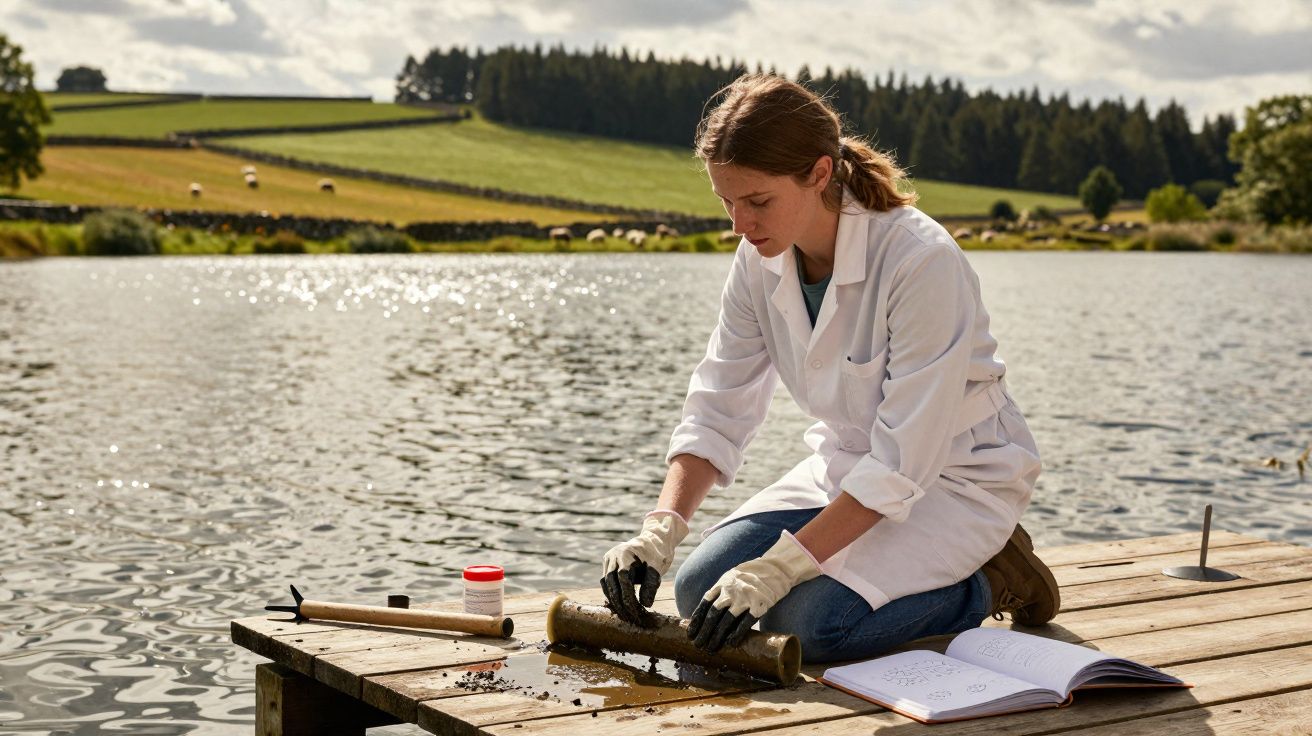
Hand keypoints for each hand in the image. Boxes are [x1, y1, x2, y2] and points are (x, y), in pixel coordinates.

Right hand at [601, 511, 688, 623]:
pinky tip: (619, 606)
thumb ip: (651, 585)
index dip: (628, 598)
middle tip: (630, 618)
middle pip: (611, 584)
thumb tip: (645, 604)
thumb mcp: (657, 568)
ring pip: (606, 585)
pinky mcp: (608, 565)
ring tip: (625, 615)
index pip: (623, 581)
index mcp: (625, 554)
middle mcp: (613, 556)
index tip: (636, 611)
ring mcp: (608, 560)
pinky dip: (612, 595)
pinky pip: (606, 583)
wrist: (654, 541)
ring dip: (614, 601)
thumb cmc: (657, 555)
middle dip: (620, 603)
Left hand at [687, 531, 821, 652]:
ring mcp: (745, 598)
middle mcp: (731, 591)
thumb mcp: (731, 578)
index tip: (690, 634)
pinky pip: (745, 623)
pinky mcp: (759, 605)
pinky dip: (737, 634)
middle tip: (698, 645)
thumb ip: (719, 592)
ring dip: (717, 636)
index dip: (696, 620)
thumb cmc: (750, 577)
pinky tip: (730, 643)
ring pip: (726, 620)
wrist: (775, 569)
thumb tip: (704, 613)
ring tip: (711, 648)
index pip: (705, 604)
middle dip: (704, 631)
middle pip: (713, 614)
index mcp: (722, 584)